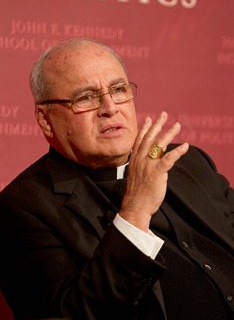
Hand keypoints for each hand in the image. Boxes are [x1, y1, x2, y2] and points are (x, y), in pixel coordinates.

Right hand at [119, 111, 188, 231]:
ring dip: (169, 133)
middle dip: (157, 125)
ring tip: (177, 125)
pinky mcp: (157, 173)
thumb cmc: (136, 193)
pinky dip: (177, 152)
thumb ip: (140, 165)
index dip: (145, 128)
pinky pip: (168, 159)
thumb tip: (147, 161)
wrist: (134, 206)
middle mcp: (140, 159)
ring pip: (159, 145)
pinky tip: (185, 146)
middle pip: (149, 138)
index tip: (149, 118)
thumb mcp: (134, 175)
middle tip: (164, 114)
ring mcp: (148, 165)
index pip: (139, 140)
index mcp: (134, 159)